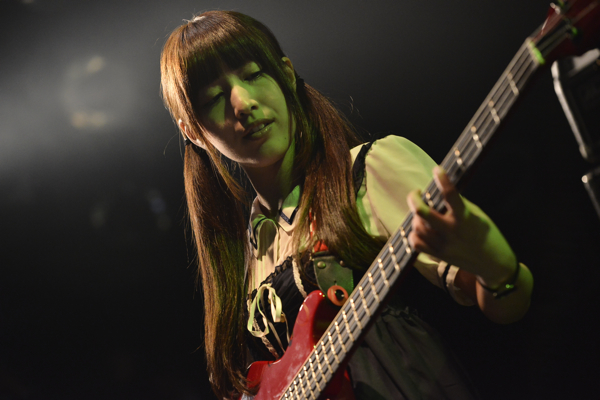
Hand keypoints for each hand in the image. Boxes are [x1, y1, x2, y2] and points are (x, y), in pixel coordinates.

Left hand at [406, 166, 515, 284]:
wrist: (493, 264)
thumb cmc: (487, 235)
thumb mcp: (478, 215)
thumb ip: (459, 204)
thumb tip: (441, 191)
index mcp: (465, 218)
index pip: (451, 195)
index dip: (443, 179)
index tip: (437, 169)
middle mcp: (451, 231)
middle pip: (422, 212)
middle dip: (414, 199)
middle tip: (416, 193)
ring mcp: (443, 245)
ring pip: (417, 227)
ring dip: (416, 216)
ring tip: (422, 212)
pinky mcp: (438, 255)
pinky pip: (416, 243)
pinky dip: (414, 234)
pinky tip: (420, 228)